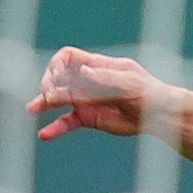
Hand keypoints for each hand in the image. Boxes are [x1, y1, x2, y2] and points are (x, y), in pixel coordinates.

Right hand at [30, 46, 161, 141]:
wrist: (160, 116)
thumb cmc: (149, 93)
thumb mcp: (129, 84)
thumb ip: (105, 79)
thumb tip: (83, 70)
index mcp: (97, 66)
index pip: (67, 58)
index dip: (57, 65)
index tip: (56, 79)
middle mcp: (87, 81)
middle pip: (58, 77)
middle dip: (49, 84)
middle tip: (48, 96)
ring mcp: (86, 99)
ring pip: (58, 99)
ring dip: (43, 103)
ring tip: (32, 109)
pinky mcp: (88, 117)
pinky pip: (67, 122)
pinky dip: (55, 127)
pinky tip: (44, 134)